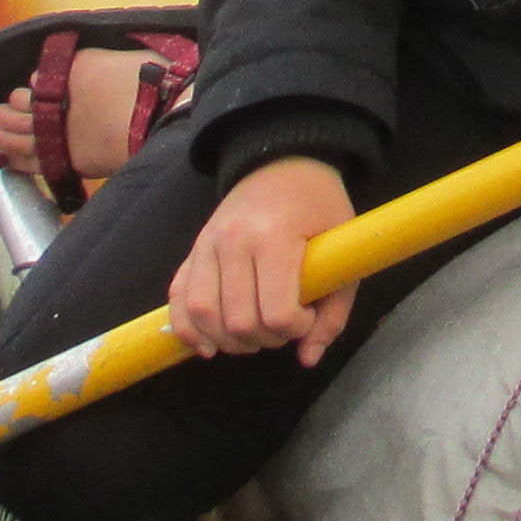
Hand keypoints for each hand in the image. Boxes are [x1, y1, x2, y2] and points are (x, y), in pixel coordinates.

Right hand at [170, 155, 358, 361]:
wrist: (283, 161)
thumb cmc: (319, 206)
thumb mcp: (343, 249)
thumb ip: (334, 309)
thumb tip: (308, 358)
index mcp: (275, 237)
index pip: (277, 312)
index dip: (296, 328)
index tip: (307, 314)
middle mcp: (234, 241)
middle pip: (240, 322)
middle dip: (266, 339)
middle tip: (284, 325)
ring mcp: (207, 244)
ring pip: (204, 316)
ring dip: (230, 341)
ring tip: (254, 335)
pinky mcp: (192, 251)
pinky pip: (178, 299)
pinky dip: (188, 330)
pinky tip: (209, 345)